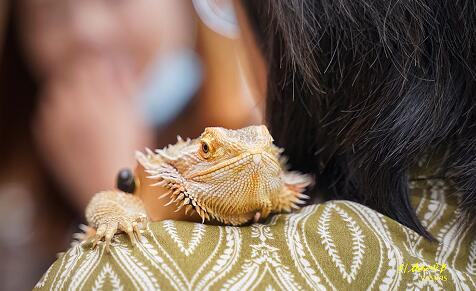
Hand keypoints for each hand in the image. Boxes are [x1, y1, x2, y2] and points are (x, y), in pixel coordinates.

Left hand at [34, 58, 153, 209]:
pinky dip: (59, 110)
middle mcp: (80, 107)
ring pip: (59, 91)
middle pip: (75, 75)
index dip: (100, 66)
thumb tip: (120, 66)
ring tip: (84, 106)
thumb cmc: (130, 155)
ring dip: (70, 91)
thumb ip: (127, 89)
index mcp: (105, 100)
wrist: (108, 190)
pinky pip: (48, 111)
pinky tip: (73, 122)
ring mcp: (60, 121)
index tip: (106, 72)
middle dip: (85, 76)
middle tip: (95, 88)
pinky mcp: (47, 135)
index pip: (95, 66)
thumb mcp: (138, 119)